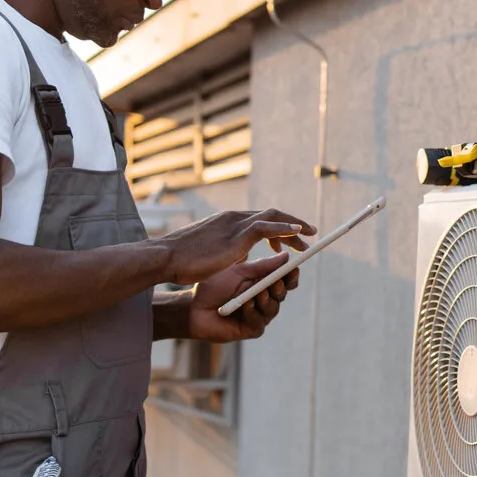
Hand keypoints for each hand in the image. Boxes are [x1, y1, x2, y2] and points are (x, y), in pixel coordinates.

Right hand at [161, 209, 314, 285]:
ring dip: (294, 226)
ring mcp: (235, 224)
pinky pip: (266, 227)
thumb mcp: (213, 254)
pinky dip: (284, 228)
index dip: (279, 229)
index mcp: (228, 222)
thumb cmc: (183, 260)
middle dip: (292, 225)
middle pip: (272, 216)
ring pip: (273, 218)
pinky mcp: (236, 235)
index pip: (261, 220)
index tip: (290, 241)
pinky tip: (298, 233)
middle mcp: (234, 218)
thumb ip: (229, 250)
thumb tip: (241, 255)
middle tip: (309, 237)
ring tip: (310, 237)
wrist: (166, 258)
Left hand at [187, 253, 299, 342]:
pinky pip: (260, 322)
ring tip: (259, 294)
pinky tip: (246, 305)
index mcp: (262, 282)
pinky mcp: (251, 329)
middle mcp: (263, 299)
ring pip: (273, 309)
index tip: (294, 268)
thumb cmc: (214, 286)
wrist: (193, 305)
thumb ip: (262, 266)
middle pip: (282, 294)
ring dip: (267, 301)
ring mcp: (258, 315)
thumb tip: (286, 256)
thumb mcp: (239, 272)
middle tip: (276, 282)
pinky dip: (253, 313)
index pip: (284, 279)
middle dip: (280, 288)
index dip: (290, 275)